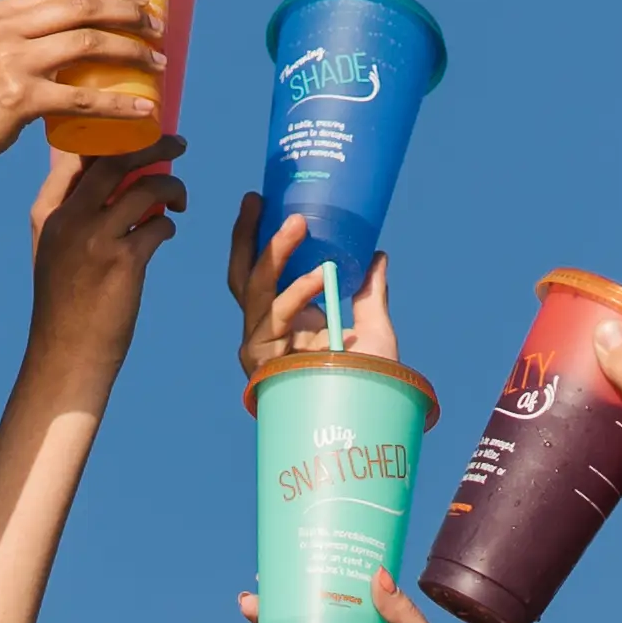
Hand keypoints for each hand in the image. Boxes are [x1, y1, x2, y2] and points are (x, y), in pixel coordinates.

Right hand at [0, 0, 167, 183]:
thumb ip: (10, 40)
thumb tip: (55, 38)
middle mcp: (2, 29)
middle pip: (82, 7)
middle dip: (128, 12)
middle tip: (157, 23)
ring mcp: (10, 62)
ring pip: (89, 45)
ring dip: (132, 51)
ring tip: (159, 62)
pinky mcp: (18, 100)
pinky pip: (83, 99)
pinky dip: (119, 104)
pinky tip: (144, 110)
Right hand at [27, 138, 186, 368]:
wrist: (65, 353)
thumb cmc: (63, 303)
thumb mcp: (52, 250)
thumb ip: (72, 214)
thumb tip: (110, 179)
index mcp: (47, 212)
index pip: (78, 156)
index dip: (110, 136)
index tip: (134, 131)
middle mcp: (70, 219)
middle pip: (116, 161)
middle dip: (153, 144)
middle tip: (178, 142)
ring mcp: (96, 239)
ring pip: (146, 188)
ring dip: (172, 187)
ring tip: (179, 199)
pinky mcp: (124, 262)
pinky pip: (158, 226)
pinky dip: (168, 225)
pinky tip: (166, 232)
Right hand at [226, 195, 397, 375]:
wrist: (367, 422)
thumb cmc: (367, 382)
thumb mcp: (372, 328)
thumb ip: (369, 292)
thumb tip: (378, 254)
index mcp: (283, 320)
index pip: (258, 270)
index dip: (254, 236)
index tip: (259, 199)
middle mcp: (265, 331)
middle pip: (244, 275)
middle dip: (248, 236)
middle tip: (256, 200)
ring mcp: (261, 347)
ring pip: (256, 290)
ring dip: (275, 255)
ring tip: (298, 225)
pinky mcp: (264, 363)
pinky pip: (276, 318)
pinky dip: (297, 295)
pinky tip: (318, 278)